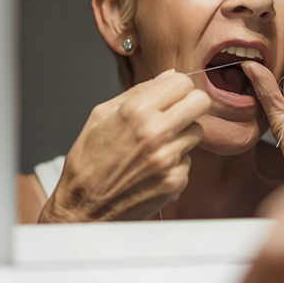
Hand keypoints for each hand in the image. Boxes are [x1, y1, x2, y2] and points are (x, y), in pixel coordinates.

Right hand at [38, 70, 210, 221]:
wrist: (83, 206)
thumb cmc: (88, 161)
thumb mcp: (101, 115)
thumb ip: (139, 92)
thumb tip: (168, 76)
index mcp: (136, 111)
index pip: (182, 82)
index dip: (178, 87)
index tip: (173, 95)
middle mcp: (155, 133)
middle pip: (200, 102)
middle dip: (191, 105)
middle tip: (179, 113)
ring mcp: (168, 158)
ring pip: (197, 132)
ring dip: (182, 136)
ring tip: (158, 145)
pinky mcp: (175, 180)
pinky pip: (188, 160)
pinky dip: (175, 163)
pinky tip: (153, 168)